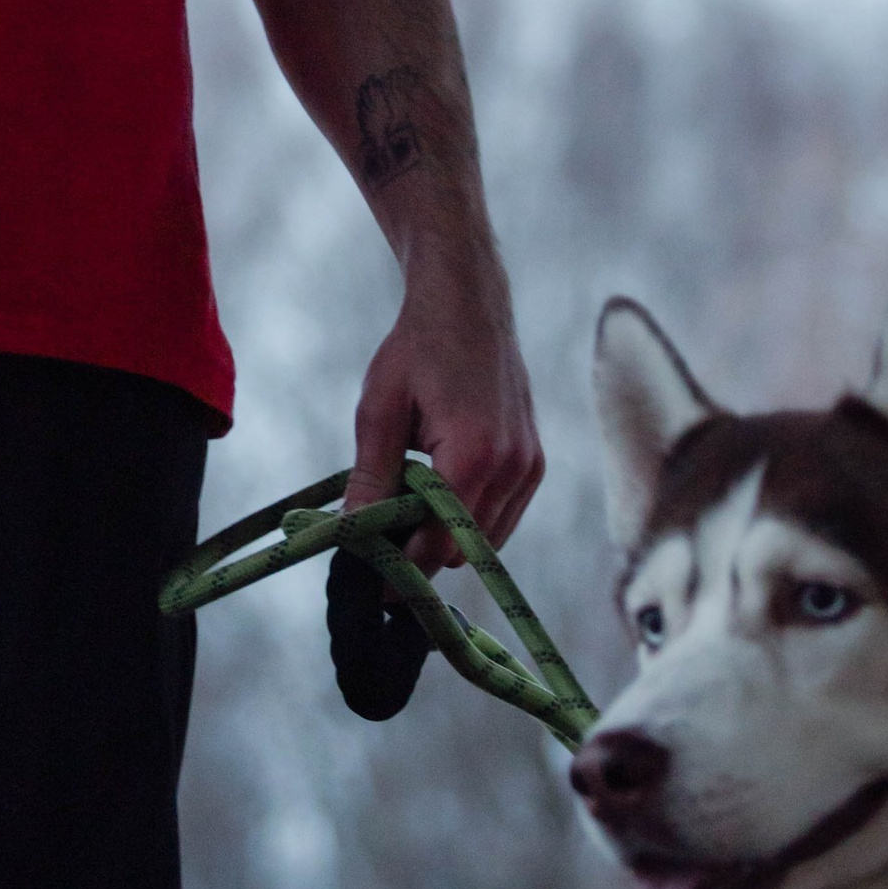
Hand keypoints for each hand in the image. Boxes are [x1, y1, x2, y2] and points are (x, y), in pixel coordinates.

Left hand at [348, 233, 543, 573]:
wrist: (467, 301)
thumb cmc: (417, 348)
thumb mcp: (379, 411)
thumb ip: (370, 479)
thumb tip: (352, 535)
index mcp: (474, 455)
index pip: (438, 544)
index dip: (401, 570)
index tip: (370, 587)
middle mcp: (513, 467)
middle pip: (463, 550)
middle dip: (420, 553)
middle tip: (378, 540)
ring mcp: (530, 466)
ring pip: (485, 540)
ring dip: (445, 537)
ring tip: (404, 508)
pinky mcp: (535, 462)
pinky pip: (501, 517)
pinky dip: (468, 519)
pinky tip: (435, 491)